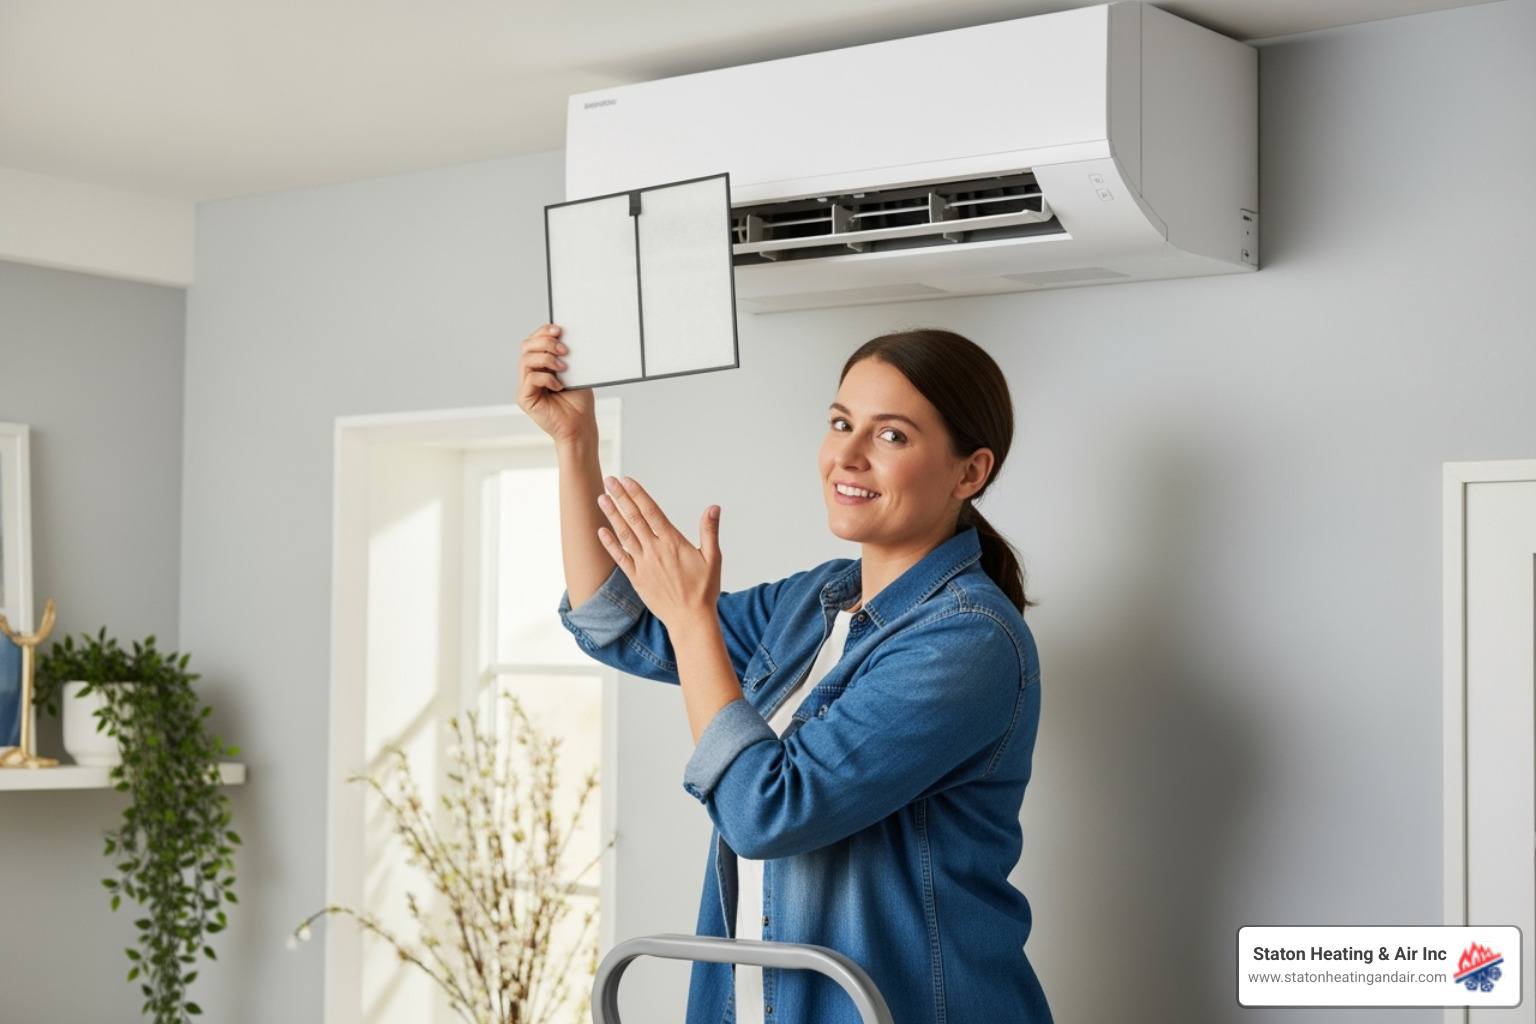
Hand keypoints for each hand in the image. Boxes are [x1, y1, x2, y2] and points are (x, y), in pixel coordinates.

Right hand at [516, 324, 594, 443]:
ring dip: (547, 358)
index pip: (534, 341)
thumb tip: (566, 336)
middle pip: (526, 346)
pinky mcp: (524, 398)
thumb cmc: (579, 401)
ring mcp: (526, 386)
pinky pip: (530, 378)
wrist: (581, 426)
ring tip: (564, 367)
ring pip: (526, 359)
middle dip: (545, 342)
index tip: (559, 329)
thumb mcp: (576, 372)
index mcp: (540, 365)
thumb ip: (566, 356)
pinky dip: (546, 377)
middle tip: (564, 349)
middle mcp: (530, 373)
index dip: (544, 332)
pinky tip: (559, 385)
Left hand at [595, 476, 721, 629]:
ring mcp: (644, 565)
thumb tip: (714, 508)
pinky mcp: (637, 579)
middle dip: (620, 498)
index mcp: (673, 543)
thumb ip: (709, 531)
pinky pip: (620, 558)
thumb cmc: (704, 590)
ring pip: (625, 535)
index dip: (638, 495)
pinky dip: (610, 544)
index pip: (652, 512)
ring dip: (612, 515)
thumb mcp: (712, 558)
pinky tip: (602, 531)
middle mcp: (655, 551)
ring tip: (602, 498)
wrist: (690, 620)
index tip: (627, 480)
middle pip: (635, 518)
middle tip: (609, 480)